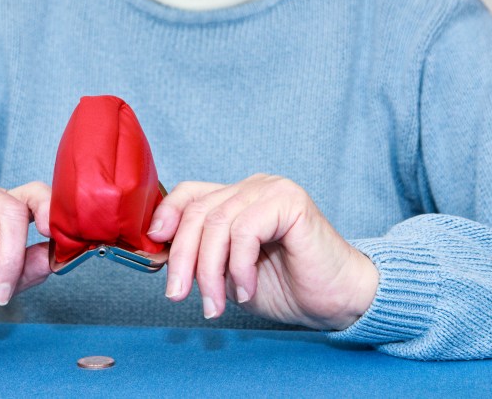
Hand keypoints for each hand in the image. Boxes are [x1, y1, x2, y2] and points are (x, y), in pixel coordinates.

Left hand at [147, 174, 378, 329]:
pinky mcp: (289, 201)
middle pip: (198, 211)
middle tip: (178, 294)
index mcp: (238, 197)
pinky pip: (245, 230)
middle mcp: (253, 187)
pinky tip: (246, 289)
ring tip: (217, 304)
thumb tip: (158, 251)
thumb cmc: (287, 287)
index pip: (189, 193)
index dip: (166, 216)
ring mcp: (272, 190)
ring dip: (209, 270)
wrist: (336, 300)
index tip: (154, 251)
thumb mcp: (228, 272)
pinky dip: (238, 266)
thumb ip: (200, 253)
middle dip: (183, 257)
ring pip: (217, 223)